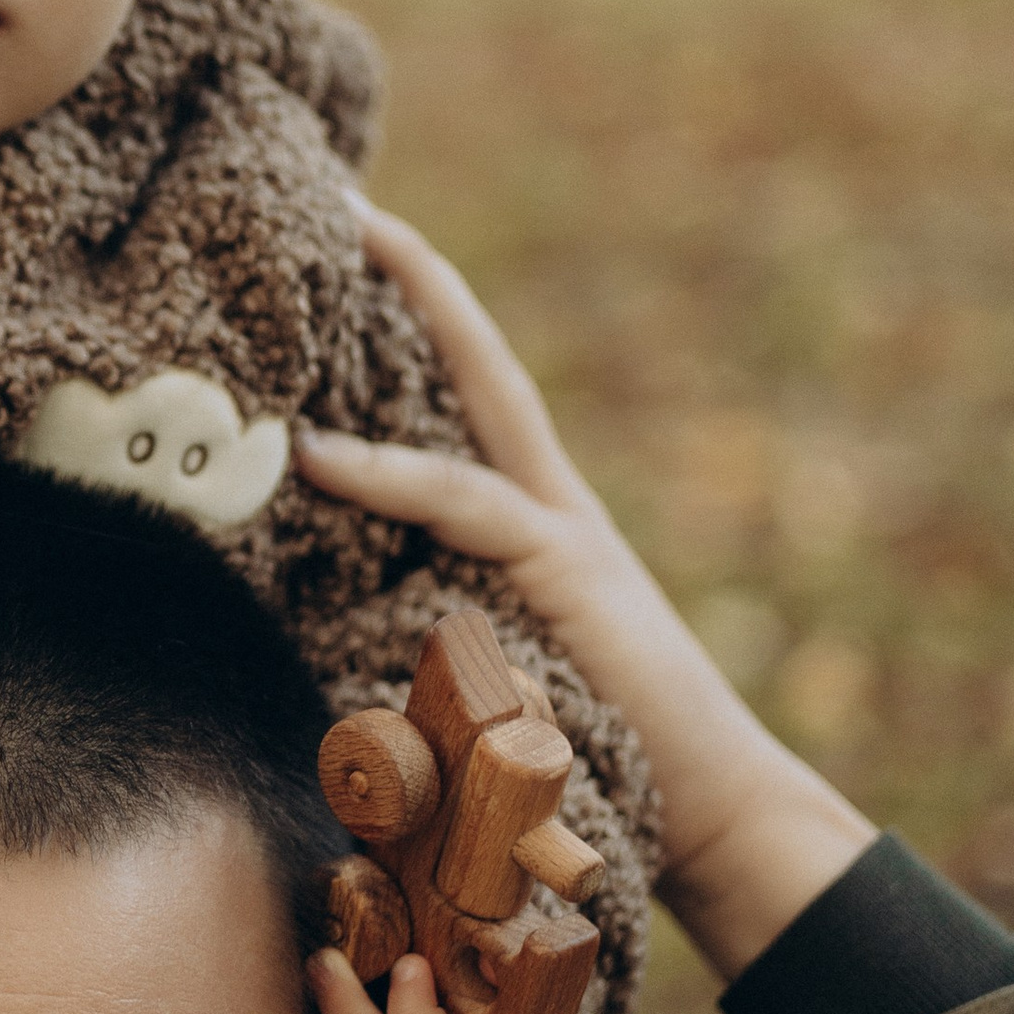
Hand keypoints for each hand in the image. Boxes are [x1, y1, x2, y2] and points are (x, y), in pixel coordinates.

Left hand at [296, 204, 873, 981]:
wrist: (712, 818)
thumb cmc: (591, 772)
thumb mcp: (487, 687)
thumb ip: (421, 638)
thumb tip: (301, 631)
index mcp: (532, 527)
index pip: (470, 393)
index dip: (421, 315)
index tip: (357, 240)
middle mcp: (549, 511)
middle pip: (479, 360)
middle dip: (415, 275)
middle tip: (335, 195)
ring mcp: (560, 537)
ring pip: (472, 410)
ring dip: (408, 329)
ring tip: (332, 260)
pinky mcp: (564, 577)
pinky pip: (461, 507)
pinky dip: (387, 476)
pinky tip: (319, 453)